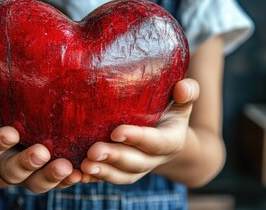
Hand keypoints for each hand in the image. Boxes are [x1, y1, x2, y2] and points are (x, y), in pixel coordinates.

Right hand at [0, 88, 81, 192]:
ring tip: (67, 168)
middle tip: (42, 153)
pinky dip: (67, 181)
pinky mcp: (43, 177)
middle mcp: (3, 165)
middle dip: (27, 164)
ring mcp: (25, 175)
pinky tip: (81, 174)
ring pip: (35, 183)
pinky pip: (56, 184)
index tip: (11, 133)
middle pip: (12, 172)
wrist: (0, 149)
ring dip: (51, 177)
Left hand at [80, 78, 199, 183]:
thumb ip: (187, 92)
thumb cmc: (170, 110)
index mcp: (171, 141)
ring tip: (84, 166)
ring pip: (122, 176)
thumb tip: (181, 87)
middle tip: (93, 152)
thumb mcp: (182, 101)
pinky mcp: (122, 171)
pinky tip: (78, 174)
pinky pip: (109, 179)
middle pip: (136, 164)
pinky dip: (94, 179)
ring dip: (103, 172)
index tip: (116, 132)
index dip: (138, 139)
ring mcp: (138, 168)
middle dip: (114, 158)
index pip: (156, 143)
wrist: (166, 134)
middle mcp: (154, 159)